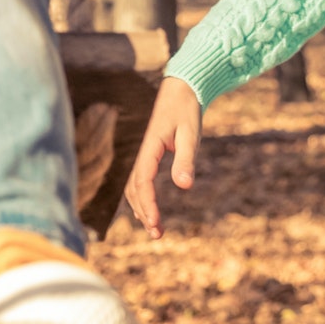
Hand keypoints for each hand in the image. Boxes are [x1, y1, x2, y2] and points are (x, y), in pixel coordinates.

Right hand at [125, 77, 202, 238]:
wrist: (181, 89)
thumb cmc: (186, 110)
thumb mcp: (190, 134)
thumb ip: (186, 159)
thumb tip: (185, 186)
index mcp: (149, 147)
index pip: (143, 181)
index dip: (148, 204)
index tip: (155, 224)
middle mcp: (141, 152)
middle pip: (134, 189)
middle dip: (143, 212)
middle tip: (157, 234)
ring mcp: (143, 153)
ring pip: (134, 187)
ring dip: (141, 208)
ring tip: (155, 229)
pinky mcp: (148, 154)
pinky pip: (139, 181)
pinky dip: (142, 198)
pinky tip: (149, 211)